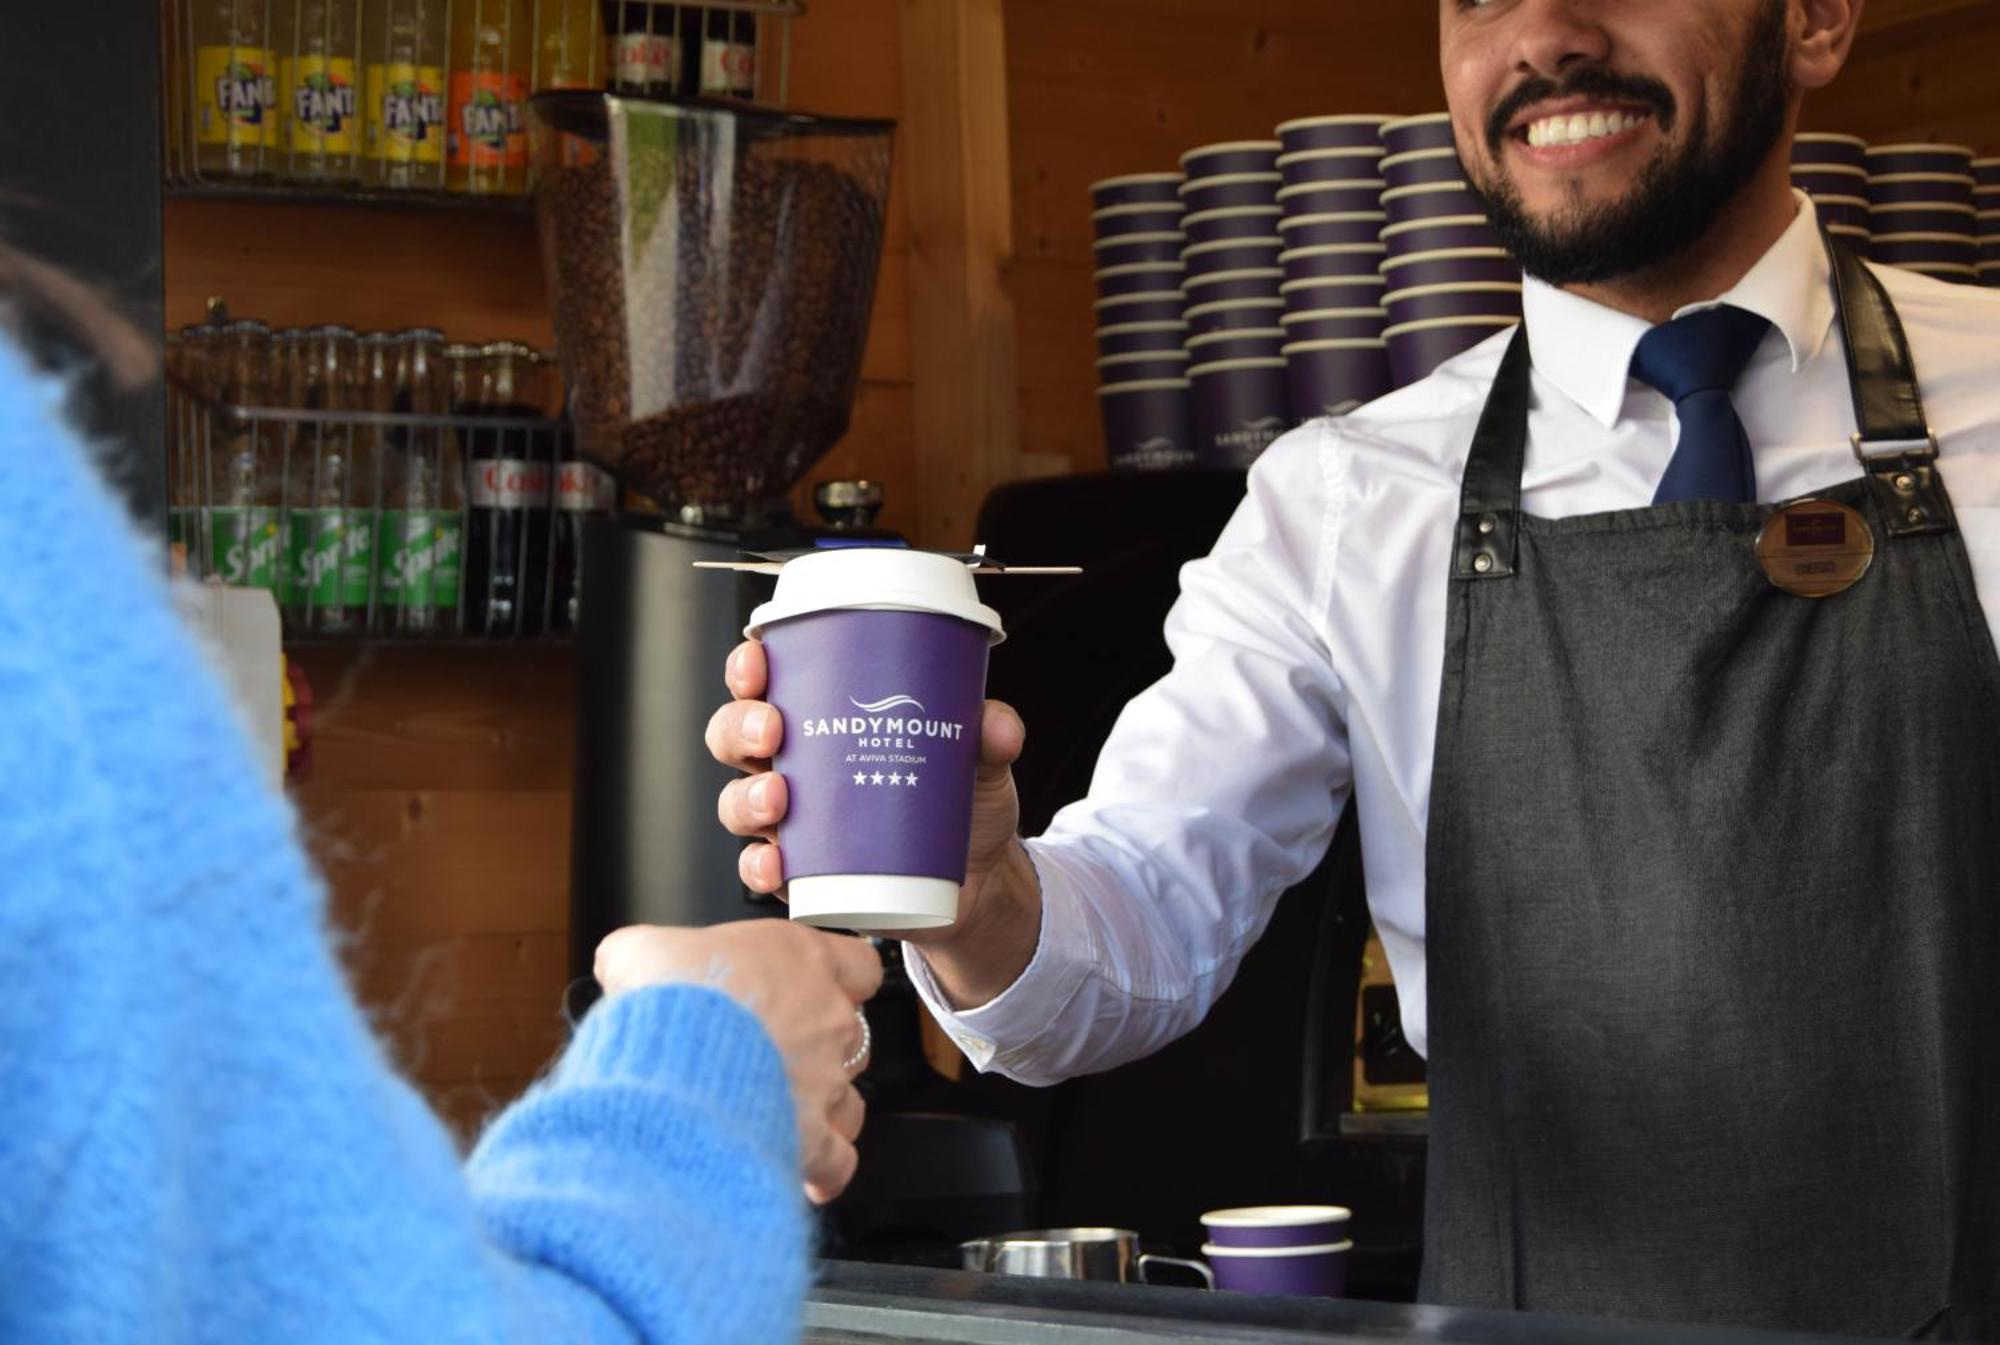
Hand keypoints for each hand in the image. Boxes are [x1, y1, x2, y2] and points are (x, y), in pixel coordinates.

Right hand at [593, 920, 883, 1203]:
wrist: (670, 1060)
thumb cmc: (669, 1000)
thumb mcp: (644, 951)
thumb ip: (652, 952)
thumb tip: (632, 961)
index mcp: (802, 960)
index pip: (858, 965)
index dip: (839, 979)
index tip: (817, 989)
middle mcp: (827, 1018)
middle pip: (851, 1034)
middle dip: (819, 1048)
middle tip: (773, 1057)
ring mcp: (827, 1079)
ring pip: (850, 1098)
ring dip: (823, 1108)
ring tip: (783, 1117)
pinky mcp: (813, 1136)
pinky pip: (837, 1161)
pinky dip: (823, 1170)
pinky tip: (801, 1172)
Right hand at [707, 639, 1028, 948]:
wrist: (977, 882)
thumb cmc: (960, 804)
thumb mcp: (978, 762)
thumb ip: (989, 736)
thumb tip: (997, 725)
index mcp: (822, 721)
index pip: (766, 683)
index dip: (748, 668)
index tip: (758, 660)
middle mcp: (794, 767)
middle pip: (734, 737)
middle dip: (740, 727)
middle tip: (773, 729)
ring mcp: (791, 823)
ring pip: (736, 802)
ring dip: (745, 797)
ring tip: (778, 799)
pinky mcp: (802, 874)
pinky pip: (760, 869)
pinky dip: (759, 866)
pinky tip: (775, 863)